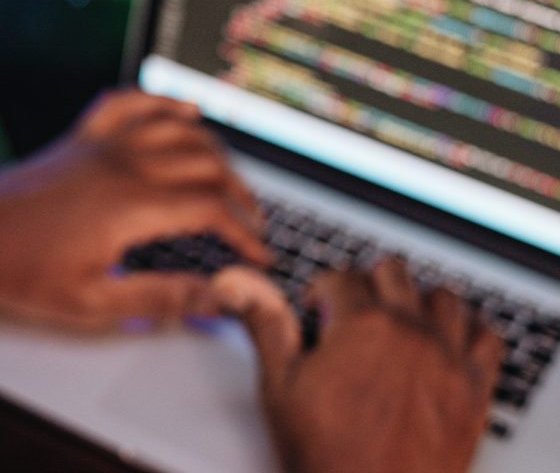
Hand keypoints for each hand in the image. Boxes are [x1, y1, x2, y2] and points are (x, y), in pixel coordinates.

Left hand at [0, 89, 268, 329]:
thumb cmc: (21, 273)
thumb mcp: (93, 303)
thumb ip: (160, 297)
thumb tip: (214, 297)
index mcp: (131, 205)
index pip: (211, 208)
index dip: (244, 232)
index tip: (257, 253)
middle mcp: (123, 164)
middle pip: (205, 163)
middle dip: (240, 192)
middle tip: (251, 219)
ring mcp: (102, 144)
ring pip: (177, 127)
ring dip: (213, 148)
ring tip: (229, 174)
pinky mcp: (82, 137)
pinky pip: (128, 102)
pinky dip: (160, 100)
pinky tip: (181, 109)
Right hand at [212, 260, 502, 472]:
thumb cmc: (327, 457)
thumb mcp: (281, 387)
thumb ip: (266, 326)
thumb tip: (239, 286)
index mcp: (361, 325)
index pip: (342, 276)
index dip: (321, 289)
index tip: (315, 307)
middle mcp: (409, 332)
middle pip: (394, 272)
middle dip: (367, 283)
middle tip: (352, 309)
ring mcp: (447, 358)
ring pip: (443, 296)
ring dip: (418, 299)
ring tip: (398, 318)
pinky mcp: (474, 388)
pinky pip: (487, 337)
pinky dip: (469, 330)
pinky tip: (446, 340)